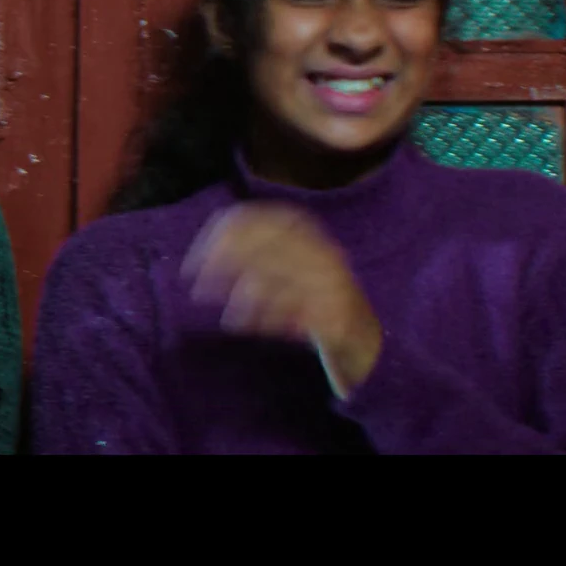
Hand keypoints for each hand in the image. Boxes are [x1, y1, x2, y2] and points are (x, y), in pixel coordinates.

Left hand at [181, 202, 383, 395]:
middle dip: (226, 259)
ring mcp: (335, 286)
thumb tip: (206, 252)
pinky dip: (265, 318)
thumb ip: (259, 256)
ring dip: (242, 294)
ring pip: (279, 276)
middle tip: (195, 280)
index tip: (197, 253)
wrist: (369, 347)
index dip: (229, 231)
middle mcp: (327, 255)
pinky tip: (245, 325)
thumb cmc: (317, 305)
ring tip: (221, 311)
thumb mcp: (290, 272)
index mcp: (314, 237)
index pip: (267, 218)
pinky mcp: (338, 319)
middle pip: (270, 244)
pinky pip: (294, 312)